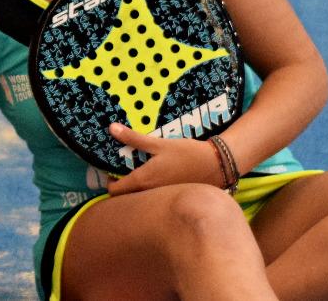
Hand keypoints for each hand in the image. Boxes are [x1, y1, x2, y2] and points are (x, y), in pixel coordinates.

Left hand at [104, 123, 225, 195]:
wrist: (218, 166)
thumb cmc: (187, 153)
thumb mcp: (159, 143)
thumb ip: (134, 138)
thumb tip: (111, 128)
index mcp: (143, 181)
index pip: (114, 192)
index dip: (109, 182)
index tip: (111, 170)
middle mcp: (151, 195)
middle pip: (126, 197)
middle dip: (122, 186)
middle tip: (123, 170)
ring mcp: (162, 199)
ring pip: (141, 198)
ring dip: (136, 189)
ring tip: (139, 172)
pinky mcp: (173, 199)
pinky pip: (155, 199)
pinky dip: (151, 192)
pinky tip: (157, 178)